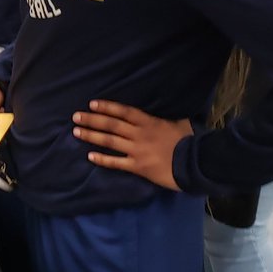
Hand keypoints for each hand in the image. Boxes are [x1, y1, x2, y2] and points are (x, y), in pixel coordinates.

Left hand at [71, 100, 192, 190]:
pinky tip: (90, 156)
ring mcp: (137, 150)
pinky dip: (102, 159)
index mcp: (149, 122)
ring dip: (91, 136)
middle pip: (111, 124)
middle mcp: (139, 134)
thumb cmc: (190, 142)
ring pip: (109, 141)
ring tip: (76, 132)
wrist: (197, 163)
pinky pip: (116, 162)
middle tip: (75, 117)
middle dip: (92, 120)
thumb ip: (168, 120)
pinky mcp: (138, 167)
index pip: (123, 111)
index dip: (107, 107)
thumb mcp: (180, 123)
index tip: (92, 104)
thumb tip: (168, 118)